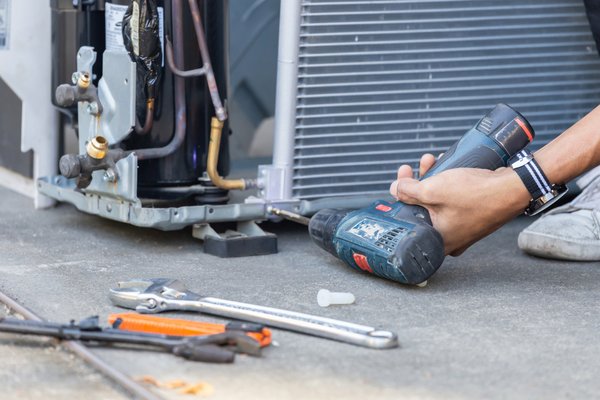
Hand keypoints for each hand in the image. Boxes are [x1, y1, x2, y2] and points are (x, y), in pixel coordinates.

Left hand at [389, 155, 530, 255]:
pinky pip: (452, 200)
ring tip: (430, 160)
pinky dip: (446, 184)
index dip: (401, 197)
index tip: (400, 180)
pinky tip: (445, 166)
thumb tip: (396, 189)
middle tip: (412, 168)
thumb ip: (409, 191)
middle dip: (416, 183)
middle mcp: (450, 238)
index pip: (408, 220)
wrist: (514, 189)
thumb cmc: (476, 195)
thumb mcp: (433, 190)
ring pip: (437, 201)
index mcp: (438, 240)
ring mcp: (463, 227)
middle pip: (422, 209)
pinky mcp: (473, 215)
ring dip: (430, 179)